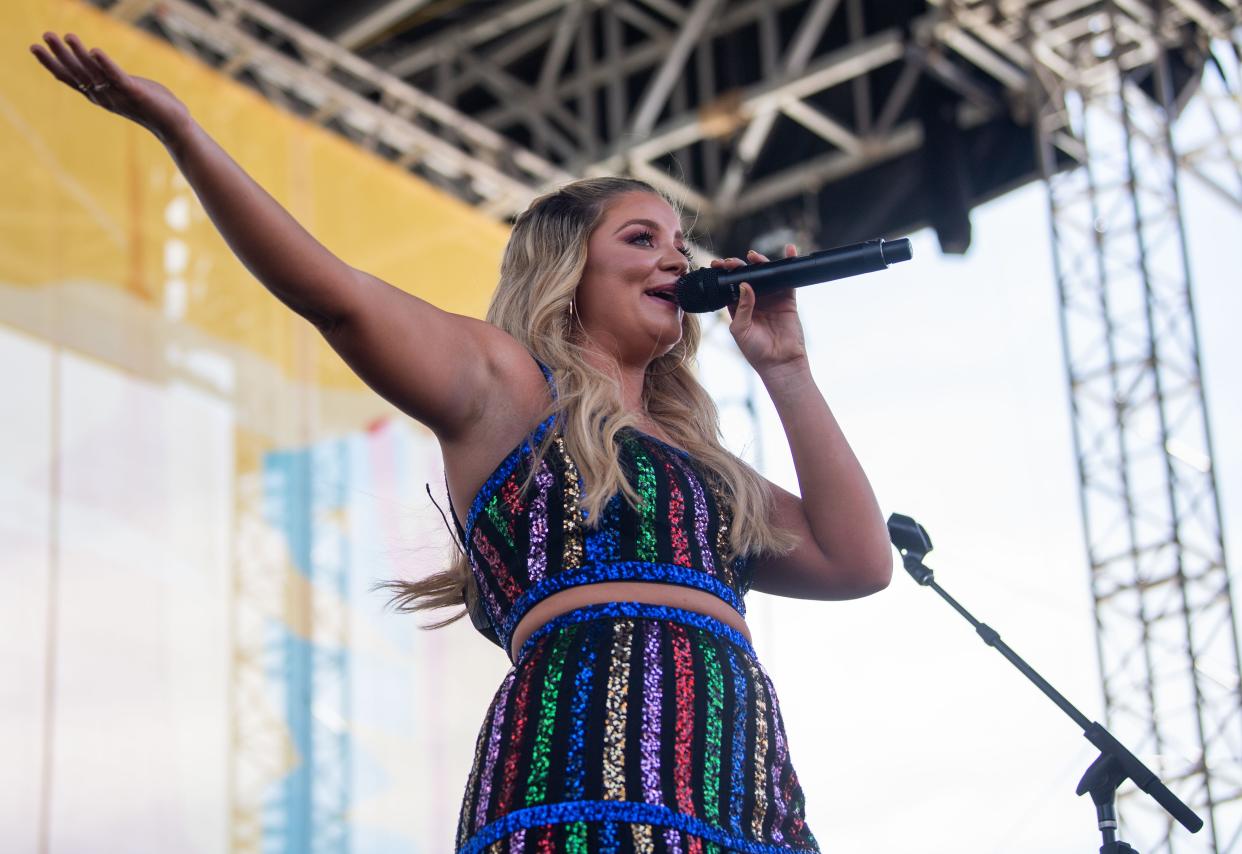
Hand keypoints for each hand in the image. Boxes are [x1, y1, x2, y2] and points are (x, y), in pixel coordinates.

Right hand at [31, 33, 189, 141]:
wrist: (175, 125)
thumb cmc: (152, 104)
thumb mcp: (125, 88)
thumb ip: (109, 76)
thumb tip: (95, 59)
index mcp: (99, 95)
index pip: (70, 78)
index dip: (51, 63)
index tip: (34, 47)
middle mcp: (104, 96)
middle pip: (76, 73)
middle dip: (58, 55)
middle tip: (44, 35)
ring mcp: (118, 95)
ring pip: (93, 73)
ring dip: (78, 53)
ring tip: (66, 36)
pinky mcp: (134, 92)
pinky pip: (117, 76)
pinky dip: (106, 64)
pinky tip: (96, 50)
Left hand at [714, 244, 808, 376]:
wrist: (780, 362)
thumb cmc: (756, 351)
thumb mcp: (741, 330)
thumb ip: (742, 307)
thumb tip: (745, 284)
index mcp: (738, 307)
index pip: (729, 286)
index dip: (724, 274)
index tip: (717, 265)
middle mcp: (754, 300)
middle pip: (746, 276)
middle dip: (738, 266)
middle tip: (732, 262)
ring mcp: (771, 298)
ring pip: (765, 274)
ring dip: (760, 262)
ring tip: (754, 257)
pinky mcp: (787, 299)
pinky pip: (787, 278)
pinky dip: (788, 264)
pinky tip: (789, 251)